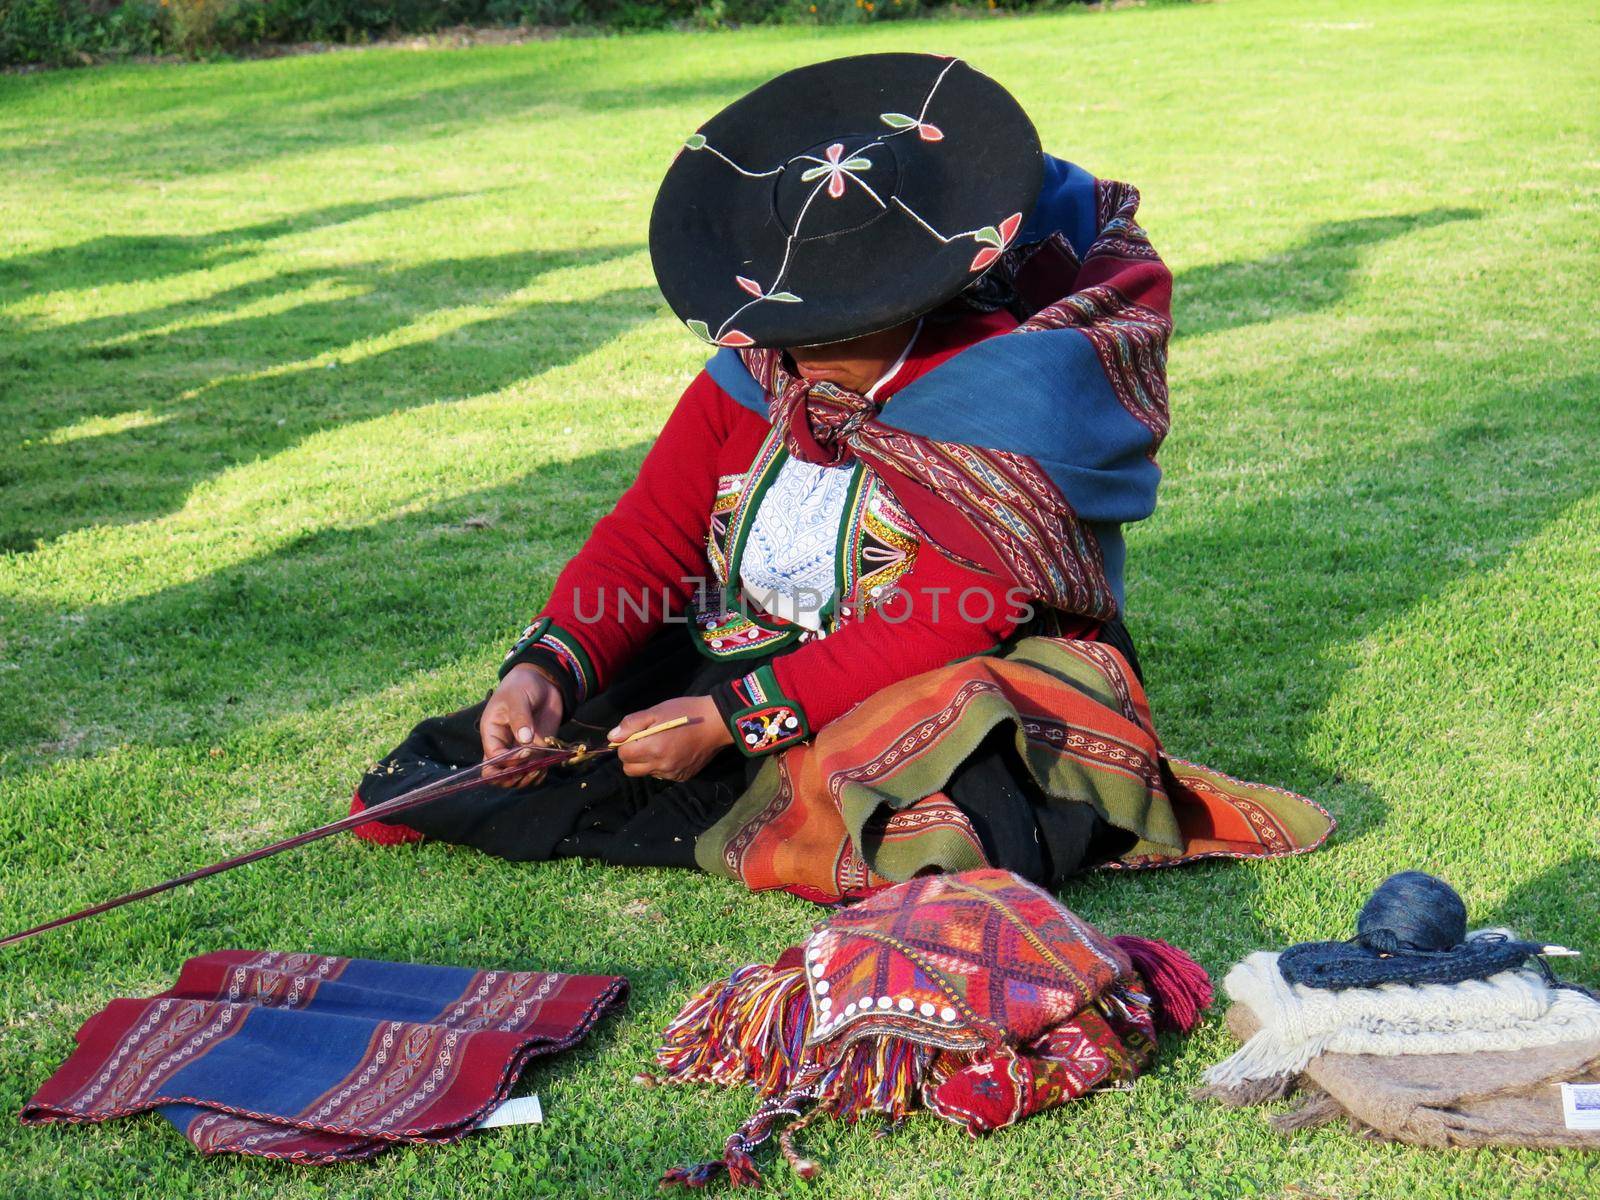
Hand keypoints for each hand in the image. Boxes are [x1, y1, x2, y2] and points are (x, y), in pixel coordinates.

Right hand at [480, 664, 566, 786]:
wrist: (542, 681)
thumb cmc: (523, 685)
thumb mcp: (518, 697)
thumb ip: (520, 717)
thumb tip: (525, 740)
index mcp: (492, 732)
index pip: (492, 758)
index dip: (508, 761)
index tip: (526, 752)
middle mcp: (503, 745)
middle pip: (499, 774)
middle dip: (513, 777)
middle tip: (530, 769)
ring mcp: (519, 750)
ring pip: (515, 777)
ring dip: (527, 778)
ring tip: (541, 768)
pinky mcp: (535, 751)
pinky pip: (532, 771)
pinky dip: (539, 775)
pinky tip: (546, 767)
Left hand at [609, 696, 732, 781]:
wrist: (717, 722)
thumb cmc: (685, 712)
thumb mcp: (656, 711)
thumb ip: (631, 724)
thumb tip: (612, 737)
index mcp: (653, 748)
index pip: (623, 755)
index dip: (625, 744)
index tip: (636, 734)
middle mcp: (661, 766)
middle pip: (630, 770)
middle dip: (632, 757)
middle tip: (644, 742)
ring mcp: (672, 774)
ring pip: (646, 773)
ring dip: (647, 762)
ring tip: (662, 745)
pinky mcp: (683, 777)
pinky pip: (663, 775)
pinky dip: (662, 766)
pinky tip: (673, 752)